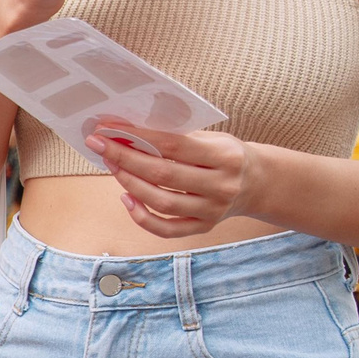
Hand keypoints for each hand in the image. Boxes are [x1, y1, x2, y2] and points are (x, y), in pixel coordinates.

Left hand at [89, 126, 262, 238]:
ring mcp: (213, 210)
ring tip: (112, 167)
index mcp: (225, 156)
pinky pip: (166, 229)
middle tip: (101, 147)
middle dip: (126, 159)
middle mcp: (222, 185)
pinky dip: (142, 217)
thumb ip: (178, 138)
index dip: (137, 136)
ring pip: (162, 203)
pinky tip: (126, 199)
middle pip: (163, 174)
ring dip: (130, 184)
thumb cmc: (226, 155)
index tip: (108, 129)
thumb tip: (130, 132)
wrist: (257, 182)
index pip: (173, 145)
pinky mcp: (205, 227)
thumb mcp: (212, 139)